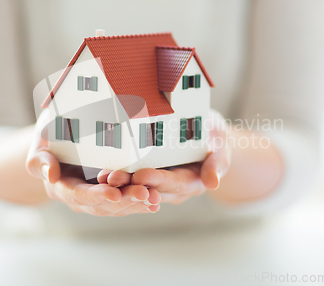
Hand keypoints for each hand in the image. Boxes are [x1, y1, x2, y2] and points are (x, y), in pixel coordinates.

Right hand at [25, 109, 160, 215]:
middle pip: (102, 205)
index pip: (78, 194)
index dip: (96, 195)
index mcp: (61, 187)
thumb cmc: (49, 138)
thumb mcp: (39, 144)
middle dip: (124, 200)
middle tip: (143, 194)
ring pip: (117, 206)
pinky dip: (141, 203)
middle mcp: (79, 197)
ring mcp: (96, 198)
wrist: (59, 141)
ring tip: (154, 197)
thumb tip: (50, 174)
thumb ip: (40, 160)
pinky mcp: (111, 194)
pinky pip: (126, 202)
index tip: (113, 193)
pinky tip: (156, 201)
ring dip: (136, 203)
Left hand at [98, 109, 230, 204]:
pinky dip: (118, 175)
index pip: (175, 183)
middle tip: (113, 178)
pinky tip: (102, 171)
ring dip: (121, 183)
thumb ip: (218, 163)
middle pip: (152, 189)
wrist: (206, 136)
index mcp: (192, 182)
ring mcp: (158, 183)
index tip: (142, 174)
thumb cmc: (215, 138)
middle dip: (132, 184)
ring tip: (104, 176)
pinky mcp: (147, 175)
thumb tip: (213, 183)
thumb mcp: (221, 146)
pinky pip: (132, 178)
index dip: (159, 180)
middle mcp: (173, 188)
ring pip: (138, 186)